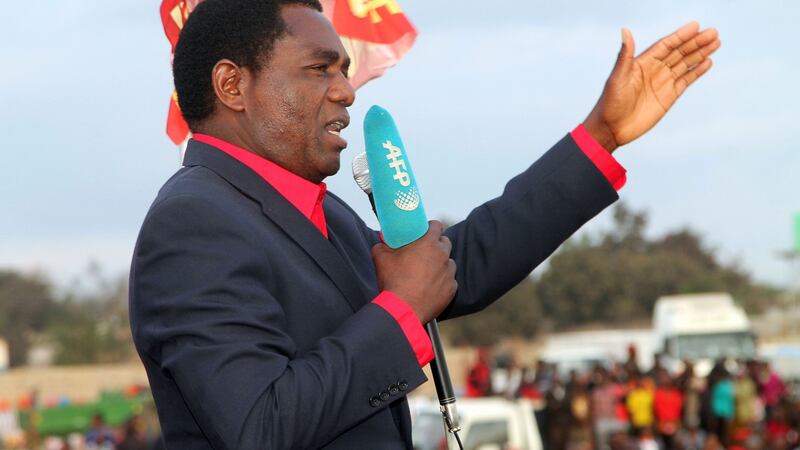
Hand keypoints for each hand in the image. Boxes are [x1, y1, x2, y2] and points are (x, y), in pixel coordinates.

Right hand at [371, 220, 456, 322]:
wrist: (403, 309)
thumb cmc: (393, 282)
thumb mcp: (381, 258)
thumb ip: (382, 245)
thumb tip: (382, 241)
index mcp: (428, 244)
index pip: (437, 226)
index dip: (430, 227)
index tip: (424, 231)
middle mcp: (443, 256)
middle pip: (445, 243)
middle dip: (436, 245)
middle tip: (423, 251)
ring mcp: (449, 273)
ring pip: (448, 262)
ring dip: (440, 264)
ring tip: (426, 271)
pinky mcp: (451, 289)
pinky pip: (449, 280)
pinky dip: (442, 281)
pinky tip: (430, 286)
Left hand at [583, 22, 720, 151]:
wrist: (612, 128)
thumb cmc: (610, 102)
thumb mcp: (618, 77)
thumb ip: (625, 55)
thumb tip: (625, 30)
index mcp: (642, 63)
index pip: (666, 45)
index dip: (680, 36)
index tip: (696, 26)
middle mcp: (654, 70)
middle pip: (679, 52)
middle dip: (696, 42)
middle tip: (713, 33)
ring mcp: (662, 83)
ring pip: (685, 64)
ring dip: (700, 53)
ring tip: (716, 43)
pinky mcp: (668, 97)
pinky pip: (685, 81)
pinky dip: (696, 72)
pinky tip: (708, 62)